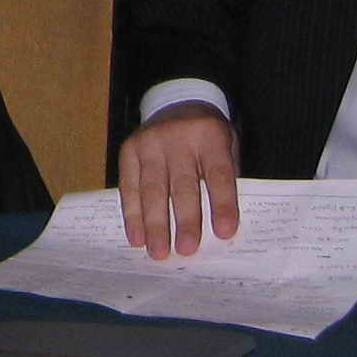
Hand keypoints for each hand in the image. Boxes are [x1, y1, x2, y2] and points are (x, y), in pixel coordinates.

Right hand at [117, 101, 238, 258]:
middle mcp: (178, 136)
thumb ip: (225, 182)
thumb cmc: (208, 139)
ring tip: (158, 252)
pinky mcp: (129, 150)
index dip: (222, 204)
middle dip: (185, 220)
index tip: (224, 233)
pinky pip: (129, 186)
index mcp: (210, 135)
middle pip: (182, 184)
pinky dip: (132, 214)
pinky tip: (137, 237)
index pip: (218, 174)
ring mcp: (150, 142)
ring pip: (152, 188)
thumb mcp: (227, 149)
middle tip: (186, 250)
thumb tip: (218, 231)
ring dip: (155, 224)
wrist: (178, 104)